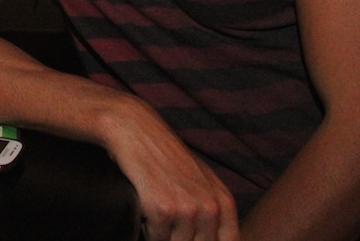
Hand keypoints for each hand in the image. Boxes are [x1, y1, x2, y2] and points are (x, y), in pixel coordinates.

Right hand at [104, 98, 239, 240]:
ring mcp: (188, 209)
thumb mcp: (200, 179)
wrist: (135, 129)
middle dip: (181, 238)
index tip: (188, 232)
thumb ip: (214, 209)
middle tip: (168, 222)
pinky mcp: (162, 210)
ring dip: (163, 236)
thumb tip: (214, 237)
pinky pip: (156, 239)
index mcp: (224, 202)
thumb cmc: (164, 155)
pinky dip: (147, 231)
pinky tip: (144, 211)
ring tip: (156, 216)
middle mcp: (211, 207)